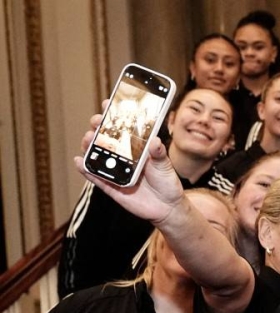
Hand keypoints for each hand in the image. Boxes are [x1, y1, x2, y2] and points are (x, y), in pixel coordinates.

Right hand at [74, 102, 184, 223]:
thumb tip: (155, 141)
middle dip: (99, 128)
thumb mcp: (166, 167)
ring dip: (90, 146)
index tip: (108, 103)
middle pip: (106, 139)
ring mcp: (116, 171)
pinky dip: (86, 169)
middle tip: (98, 121)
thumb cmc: (167, 183)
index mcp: (137, 149)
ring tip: (88, 138)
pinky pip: (96, 177)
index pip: (123, 129)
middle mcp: (124, 158)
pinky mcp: (112, 187)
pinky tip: (79, 161)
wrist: (167, 208)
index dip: (114, 116)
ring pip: (98, 156)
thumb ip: (159, 154)